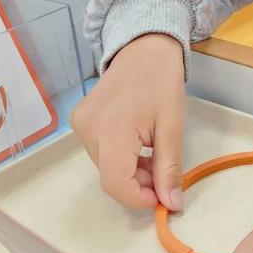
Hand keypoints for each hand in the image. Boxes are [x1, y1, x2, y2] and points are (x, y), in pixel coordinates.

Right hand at [71, 34, 185, 211]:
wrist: (144, 48)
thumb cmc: (161, 81)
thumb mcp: (172, 126)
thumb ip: (169, 168)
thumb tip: (172, 204)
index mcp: (110, 130)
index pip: (115, 183)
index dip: (139, 198)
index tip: (163, 197)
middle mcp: (87, 129)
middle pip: (111, 176)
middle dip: (140, 182)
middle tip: (164, 170)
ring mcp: (80, 124)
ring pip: (106, 167)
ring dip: (131, 170)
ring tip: (153, 151)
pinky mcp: (80, 121)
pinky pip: (100, 152)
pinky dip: (121, 157)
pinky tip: (138, 144)